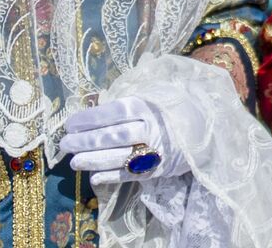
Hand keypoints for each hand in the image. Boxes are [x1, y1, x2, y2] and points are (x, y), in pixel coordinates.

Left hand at [60, 96, 186, 186]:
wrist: (206, 127)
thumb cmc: (172, 106)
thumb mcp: (154, 92)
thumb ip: (128, 99)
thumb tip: (96, 105)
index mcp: (148, 105)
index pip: (113, 112)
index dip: (90, 119)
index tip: (70, 124)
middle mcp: (151, 127)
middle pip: (113, 136)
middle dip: (86, 141)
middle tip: (64, 144)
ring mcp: (156, 150)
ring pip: (120, 157)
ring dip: (94, 161)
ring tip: (73, 162)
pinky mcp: (159, 169)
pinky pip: (131, 175)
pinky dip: (111, 177)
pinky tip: (94, 178)